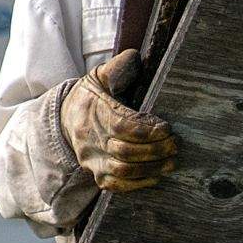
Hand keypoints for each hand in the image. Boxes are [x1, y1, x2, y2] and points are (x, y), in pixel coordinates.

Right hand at [60, 51, 177, 193]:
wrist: (66, 120)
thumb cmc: (91, 97)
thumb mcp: (99, 77)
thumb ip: (117, 67)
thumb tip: (134, 56)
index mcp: (93, 113)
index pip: (120, 125)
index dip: (146, 129)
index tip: (166, 127)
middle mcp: (91, 139)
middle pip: (124, 151)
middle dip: (154, 150)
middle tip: (175, 144)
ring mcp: (93, 160)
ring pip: (122, 171)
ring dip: (150, 168)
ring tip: (171, 161)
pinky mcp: (96, 174)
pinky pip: (116, 186)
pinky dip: (138, 184)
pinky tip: (157, 177)